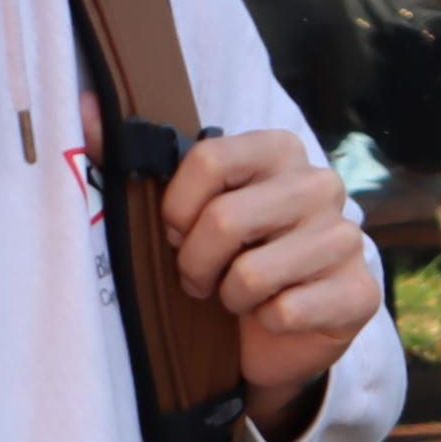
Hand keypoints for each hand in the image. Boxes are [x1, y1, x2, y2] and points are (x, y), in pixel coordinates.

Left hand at [159, 124, 377, 433]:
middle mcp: (320, 185)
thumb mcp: (183, 209)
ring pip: (253, 274)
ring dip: (231, 297)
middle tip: (200, 278)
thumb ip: (136, 158)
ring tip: (238, 297)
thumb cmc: (224, 259)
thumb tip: (81, 109)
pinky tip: (273, 316)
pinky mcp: (359, 291)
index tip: (174, 233)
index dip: (176, 208)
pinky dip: (265, 324)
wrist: (271, 333)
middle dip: (197, 263)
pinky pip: (286, 312)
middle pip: (226, 220)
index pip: (208, 159)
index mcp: (279, 150)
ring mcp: (346, 238)